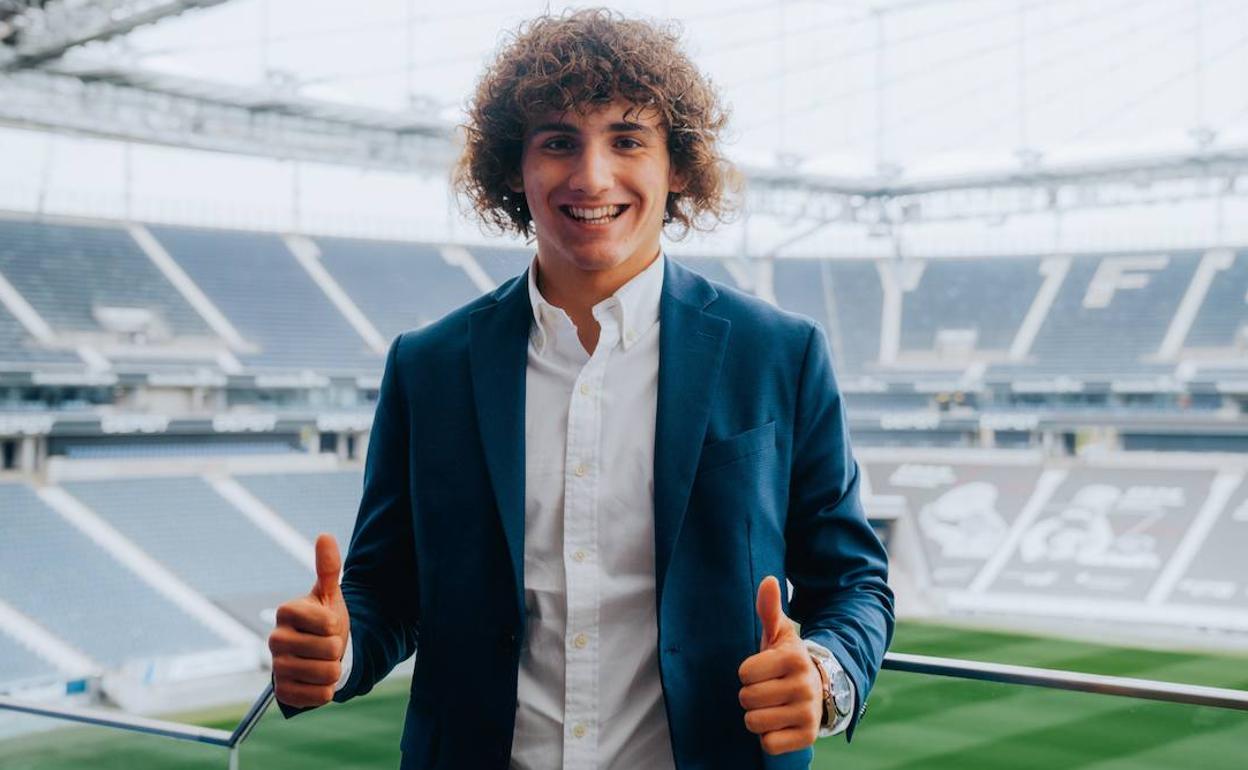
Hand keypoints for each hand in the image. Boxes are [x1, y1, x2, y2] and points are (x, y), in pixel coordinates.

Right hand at [269, 534, 349, 707]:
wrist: (319, 655)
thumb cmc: (325, 622)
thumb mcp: (329, 595)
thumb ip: (328, 567)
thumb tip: (324, 535)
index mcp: (286, 612)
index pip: (327, 622)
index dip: (335, 624)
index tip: (327, 623)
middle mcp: (275, 639)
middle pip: (329, 649)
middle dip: (337, 648)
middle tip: (326, 644)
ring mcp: (276, 668)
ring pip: (326, 673)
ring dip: (334, 669)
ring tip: (324, 662)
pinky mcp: (282, 693)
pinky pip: (319, 696)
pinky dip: (326, 690)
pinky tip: (317, 680)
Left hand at [738, 576, 823, 754]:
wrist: (820, 690)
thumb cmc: (787, 661)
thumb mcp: (779, 634)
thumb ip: (768, 609)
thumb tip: (768, 580)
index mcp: (794, 658)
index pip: (744, 672)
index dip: (748, 672)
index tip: (763, 670)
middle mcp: (805, 686)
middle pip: (747, 698)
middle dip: (751, 695)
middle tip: (768, 689)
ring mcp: (808, 713)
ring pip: (754, 722)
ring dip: (757, 716)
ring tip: (772, 706)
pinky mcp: (807, 738)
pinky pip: (768, 743)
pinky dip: (768, 737)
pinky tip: (779, 724)